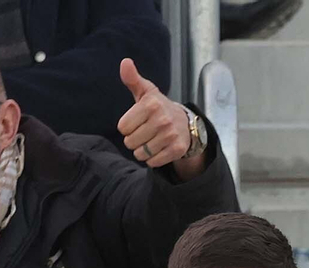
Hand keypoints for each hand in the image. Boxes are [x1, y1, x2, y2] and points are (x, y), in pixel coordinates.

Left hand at [117, 59, 202, 178]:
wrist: (186, 124)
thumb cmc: (158, 108)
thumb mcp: (146, 92)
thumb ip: (132, 79)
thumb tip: (125, 62)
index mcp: (151, 104)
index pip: (122, 128)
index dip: (127, 126)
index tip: (139, 121)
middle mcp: (162, 119)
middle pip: (129, 142)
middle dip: (134, 140)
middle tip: (146, 132)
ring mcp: (171, 135)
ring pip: (140, 154)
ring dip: (142, 151)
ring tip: (152, 140)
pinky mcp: (177, 149)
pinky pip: (152, 162)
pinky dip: (152, 159)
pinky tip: (159, 149)